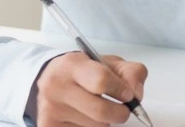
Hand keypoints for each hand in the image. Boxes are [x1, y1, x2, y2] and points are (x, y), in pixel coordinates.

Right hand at [34, 52, 148, 126]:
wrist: (49, 80)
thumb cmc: (84, 71)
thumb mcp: (109, 63)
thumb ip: (131, 72)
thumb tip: (136, 95)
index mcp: (72, 65)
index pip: (102, 81)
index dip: (121, 90)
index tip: (128, 94)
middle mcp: (56, 87)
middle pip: (101, 110)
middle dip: (120, 113)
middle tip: (123, 109)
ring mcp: (50, 109)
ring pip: (95, 126)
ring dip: (105, 121)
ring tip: (97, 107)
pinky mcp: (48, 126)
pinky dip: (92, 126)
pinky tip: (85, 115)